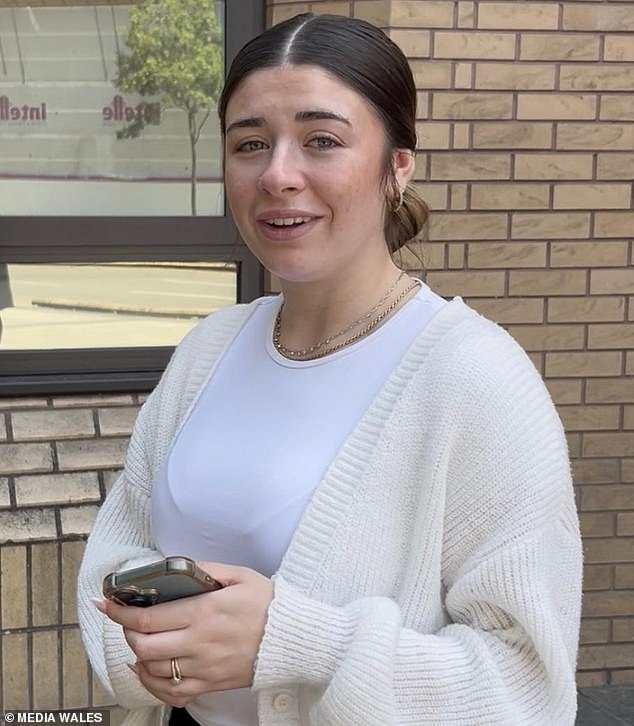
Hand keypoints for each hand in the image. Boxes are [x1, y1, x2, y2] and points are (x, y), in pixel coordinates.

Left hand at [97, 563, 273, 706]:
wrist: (292, 637)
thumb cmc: (268, 604)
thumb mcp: (239, 575)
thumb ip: (206, 570)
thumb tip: (178, 565)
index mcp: (204, 612)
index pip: (148, 618)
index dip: (120, 612)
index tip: (106, 604)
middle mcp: (199, 643)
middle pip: (144, 646)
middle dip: (127, 632)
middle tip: (127, 619)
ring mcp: (204, 667)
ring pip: (153, 670)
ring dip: (138, 655)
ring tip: (139, 640)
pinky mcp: (211, 684)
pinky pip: (172, 693)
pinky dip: (152, 683)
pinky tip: (148, 669)